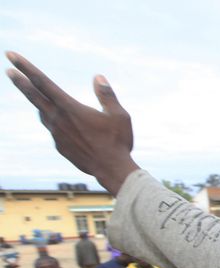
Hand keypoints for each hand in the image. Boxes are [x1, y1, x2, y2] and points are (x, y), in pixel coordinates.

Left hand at [6, 53, 139, 192]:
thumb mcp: (119, 115)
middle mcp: (58, 119)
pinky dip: (58, 125)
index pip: (42, 82)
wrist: (112, 170)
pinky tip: (70, 129)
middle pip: (33, 96)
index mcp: (69, 107)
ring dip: (42, 105)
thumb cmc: (117, 141)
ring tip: (45, 100)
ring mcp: (57, 134)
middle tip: (8, 71)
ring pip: (44, 114)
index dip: (25, 67)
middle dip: (20, 81)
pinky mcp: (60, 146)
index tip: (11, 56)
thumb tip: (98, 77)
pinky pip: (55, 131)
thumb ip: (106, 95)